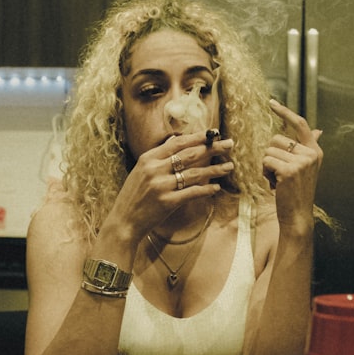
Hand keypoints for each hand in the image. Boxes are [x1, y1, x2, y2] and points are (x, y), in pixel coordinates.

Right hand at [107, 132, 234, 243]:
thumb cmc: (134, 196)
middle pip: (190, 155)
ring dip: (214, 170)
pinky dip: (206, 189)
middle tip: (229, 145)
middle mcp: (155, 169)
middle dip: (212, 148)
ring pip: (194, 174)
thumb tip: (178, 142)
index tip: (214, 133)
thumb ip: (160, 157)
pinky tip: (217, 188)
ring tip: (229, 167)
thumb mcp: (141, 171)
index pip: (178, 143)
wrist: (124, 221)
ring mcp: (161, 186)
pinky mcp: (167, 202)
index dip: (198, 137)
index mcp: (148, 158)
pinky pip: (192, 193)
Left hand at [264, 99, 321, 232]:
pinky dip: (265, 172)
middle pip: (276, 139)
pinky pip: (266, 161)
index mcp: (315, 151)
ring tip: (278, 180)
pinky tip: (275, 184)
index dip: (285, 112)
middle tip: (280, 173)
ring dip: (267, 166)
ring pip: (269, 151)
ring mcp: (301, 162)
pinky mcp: (289, 170)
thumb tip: (318, 130)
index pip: (300, 124)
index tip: (272, 102)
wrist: (297, 215)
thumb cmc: (298, 191)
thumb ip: (310, 147)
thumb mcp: (307, 167)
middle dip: (271, 155)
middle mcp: (311, 154)